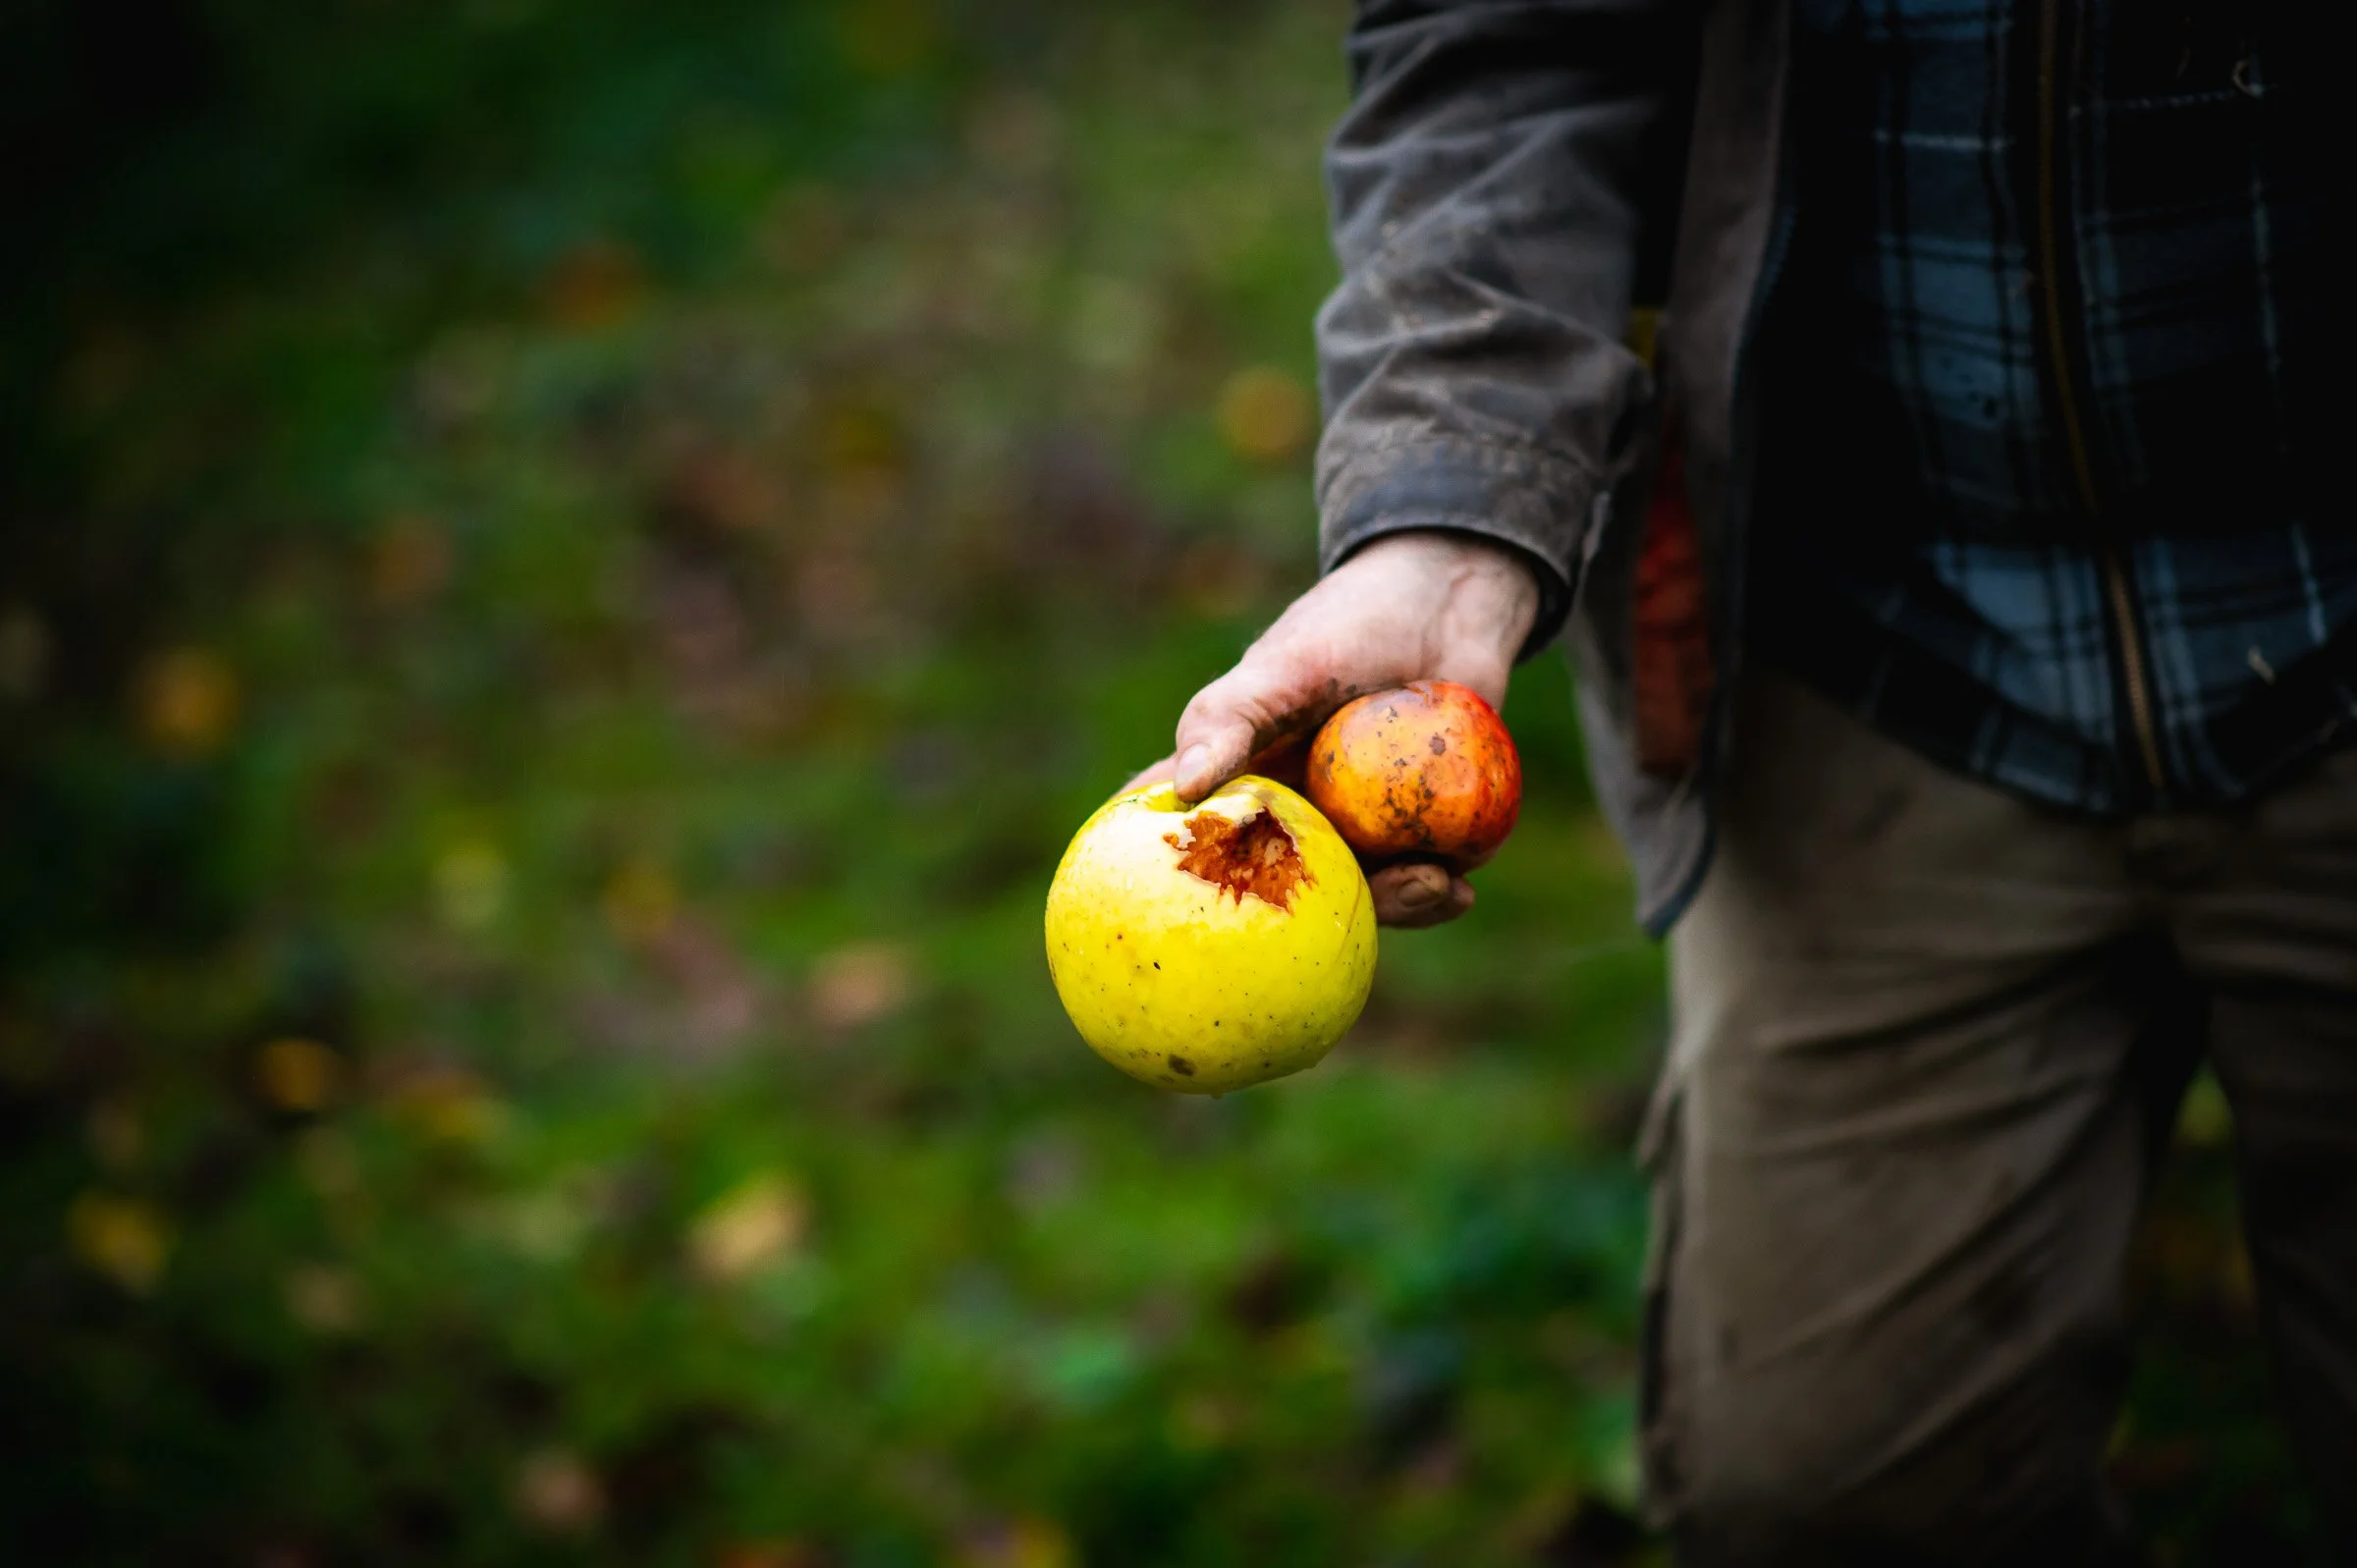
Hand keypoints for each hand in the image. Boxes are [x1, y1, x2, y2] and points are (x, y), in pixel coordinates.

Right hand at [1125, 531, 1538, 927]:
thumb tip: (1187, 787)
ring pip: (1357, 898)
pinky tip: (1457, 890)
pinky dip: (1437, 893)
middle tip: (1328, 922)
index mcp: (1239, 787)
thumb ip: (1228, 720)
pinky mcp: (1418, 830)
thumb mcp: (1279, 667)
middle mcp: (1292, 820)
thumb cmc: (1346, 626)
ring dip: (1391, 906)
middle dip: (1301, 926)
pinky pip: (1422, 880)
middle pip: (1281, 897)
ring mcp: (1356, 830)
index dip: (1158, 895)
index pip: (1181, 845)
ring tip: (1429, 886)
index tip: (1153, 934)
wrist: (1446, 605)